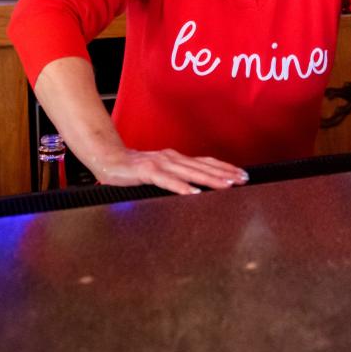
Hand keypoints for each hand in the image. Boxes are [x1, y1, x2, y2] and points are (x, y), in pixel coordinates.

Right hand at [95, 148, 248, 196]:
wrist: (107, 159)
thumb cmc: (133, 169)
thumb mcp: (160, 172)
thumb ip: (175, 177)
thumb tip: (195, 187)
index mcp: (176, 159)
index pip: (206, 163)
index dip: (224, 168)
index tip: (241, 174)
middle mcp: (172, 158)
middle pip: (203, 166)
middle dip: (225, 173)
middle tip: (243, 179)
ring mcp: (160, 164)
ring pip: (190, 172)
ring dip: (210, 179)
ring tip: (226, 186)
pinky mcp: (147, 171)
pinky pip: (167, 180)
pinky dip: (182, 186)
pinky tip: (193, 193)